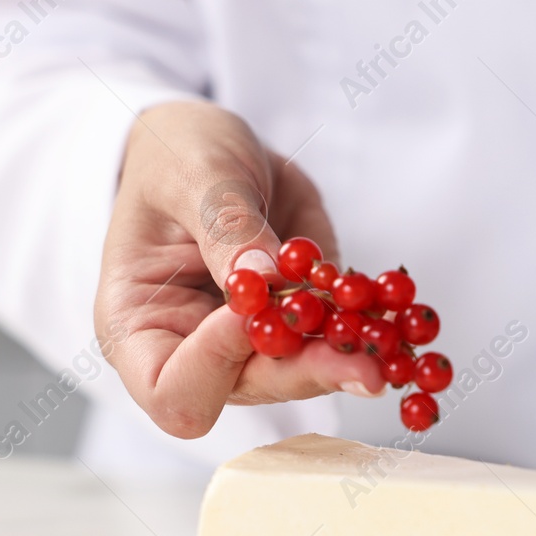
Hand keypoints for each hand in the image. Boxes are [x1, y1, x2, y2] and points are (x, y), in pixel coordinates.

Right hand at [95, 100, 384, 437]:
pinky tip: (397, 318)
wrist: (211, 147)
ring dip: (346, 360)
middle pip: (249, 388)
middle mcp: (194, 351)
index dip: (213, 365)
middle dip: (307, 374)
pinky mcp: (299, 323)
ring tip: (388, 345)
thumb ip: (224, 223)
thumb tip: (266, 277)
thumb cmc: (174, 154)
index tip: (247, 314)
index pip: (172, 388)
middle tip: (367, 366)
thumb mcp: (191, 172)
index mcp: (139, 326)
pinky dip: (369, 330)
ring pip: (301, 374)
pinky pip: (336, 341)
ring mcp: (250, 343)